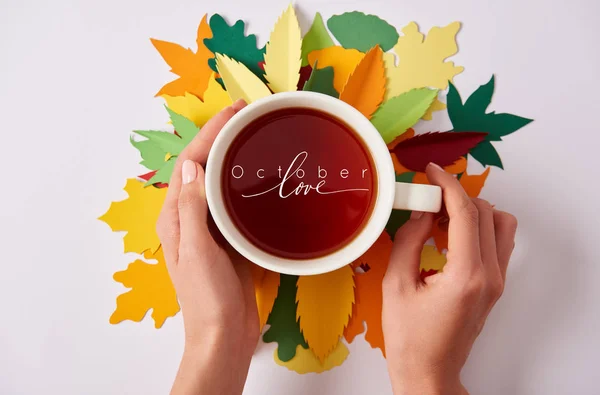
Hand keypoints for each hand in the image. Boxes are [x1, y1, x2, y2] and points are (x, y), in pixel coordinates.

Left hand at [156, 100, 258, 394]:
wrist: (224, 334)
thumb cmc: (207, 297)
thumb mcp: (197, 250)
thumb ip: (193, 208)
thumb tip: (192, 163)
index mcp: (176, 217)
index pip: (189, 164)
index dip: (209, 134)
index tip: (233, 113)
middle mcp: (191, 217)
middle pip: (203, 167)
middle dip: (222, 138)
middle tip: (248, 118)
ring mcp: (211, 227)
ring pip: (220, 181)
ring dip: (234, 156)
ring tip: (256, 137)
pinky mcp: (230, 238)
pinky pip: (234, 201)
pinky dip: (245, 182)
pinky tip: (262, 177)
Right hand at [382, 163, 517, 394]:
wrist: (429, 371)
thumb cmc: (410, 337)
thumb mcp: (397, 284)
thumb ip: (410, 240)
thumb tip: (421, 210)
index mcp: (465, 276)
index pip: (466, 213)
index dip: (447, 185)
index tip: (432, 172)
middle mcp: (490, 276)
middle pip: (486, 213)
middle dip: (457, 197)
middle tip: (428, 198)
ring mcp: (497, 282)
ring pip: (501, 224)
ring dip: (473, 212)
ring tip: (441, 218)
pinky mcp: (495, 286)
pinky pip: (498, 242)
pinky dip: (478, 228)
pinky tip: (451, 236)